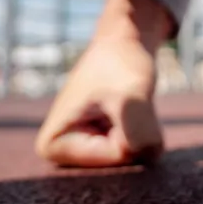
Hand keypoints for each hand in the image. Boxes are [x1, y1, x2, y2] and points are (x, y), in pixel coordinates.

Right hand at [35, 0, 171, 166]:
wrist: (127, 41)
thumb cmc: (121, 63)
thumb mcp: (131, 95)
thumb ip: (137, 130)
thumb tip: (146, 156)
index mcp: (53, 146)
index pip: (114, 156)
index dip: (128, 127)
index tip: (114, 100)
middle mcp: (65, 156)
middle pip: (125, 161)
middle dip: (137, 132)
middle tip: (123, 101)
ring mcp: (87, 153)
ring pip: (137, 157)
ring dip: (145, 128)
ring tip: (127, 104)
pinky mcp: (106, 147)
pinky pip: (143, 150)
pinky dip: (149, 129)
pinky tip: (132, 110)